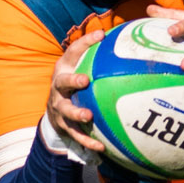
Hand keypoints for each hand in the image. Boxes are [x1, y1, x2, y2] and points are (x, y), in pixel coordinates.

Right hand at [45, 29, 108, 155]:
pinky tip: (101, 147)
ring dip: (76, 113)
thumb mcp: (81, 66)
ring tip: (88, 116)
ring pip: (65, 110)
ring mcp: (59, 106)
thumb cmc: (76, 82)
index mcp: (65, 68)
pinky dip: (87, 140)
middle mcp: (59, 86)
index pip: (73, 51)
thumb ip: (99, 55)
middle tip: (84, 80)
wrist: (54, 111)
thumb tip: (129, 38)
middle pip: (62, 81)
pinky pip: (75, 134)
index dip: (85, 42)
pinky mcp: (63, 125)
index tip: (100, 35)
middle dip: (72, 80)